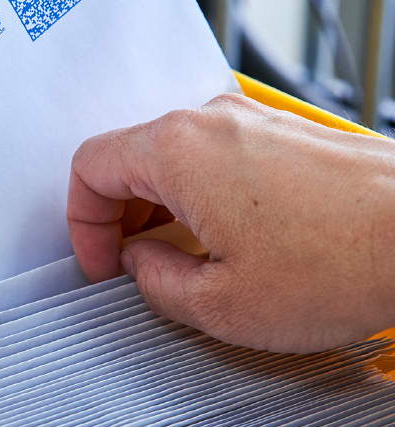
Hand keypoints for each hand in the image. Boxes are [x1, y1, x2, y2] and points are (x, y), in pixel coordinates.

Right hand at [68, 93, 394, 352]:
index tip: (102, 262)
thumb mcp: (223, 305)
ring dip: (162, 206)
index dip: (83, 223)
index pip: (90, 167)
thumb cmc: (343, 261)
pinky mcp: (284, 133)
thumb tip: (143, 266)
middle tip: (135, 265)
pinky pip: (216, 156)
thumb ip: (155, 284)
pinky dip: (203, 194)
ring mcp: (250, 121)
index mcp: (177, 151)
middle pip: (129, 157)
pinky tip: (230, 239)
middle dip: (120, 216)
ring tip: (186, 258)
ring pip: (173, 156)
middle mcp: (209, 121)